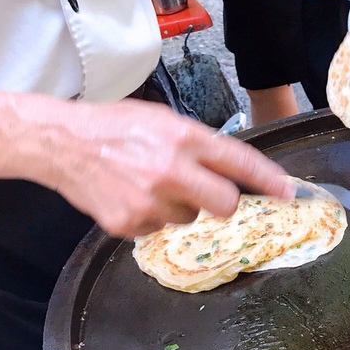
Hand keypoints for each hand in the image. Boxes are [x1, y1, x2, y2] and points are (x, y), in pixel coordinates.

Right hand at [51, 100, 294, 236]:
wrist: (62, 143)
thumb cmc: (117, 127)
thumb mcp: (165, 121)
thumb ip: (200, 145)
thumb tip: (234, 171)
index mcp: (184, 138)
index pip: (239, 162)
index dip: (268, 180)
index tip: (287, 192)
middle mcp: (171, 170)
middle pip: (225, 205)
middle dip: (222, 201)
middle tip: (205, 191)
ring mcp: (150, 201)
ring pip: (189, 217)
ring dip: (179, 205)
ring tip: (150, 183)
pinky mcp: (130, 223)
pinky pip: (159, 229)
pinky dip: (151, 216)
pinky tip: (132, 195)